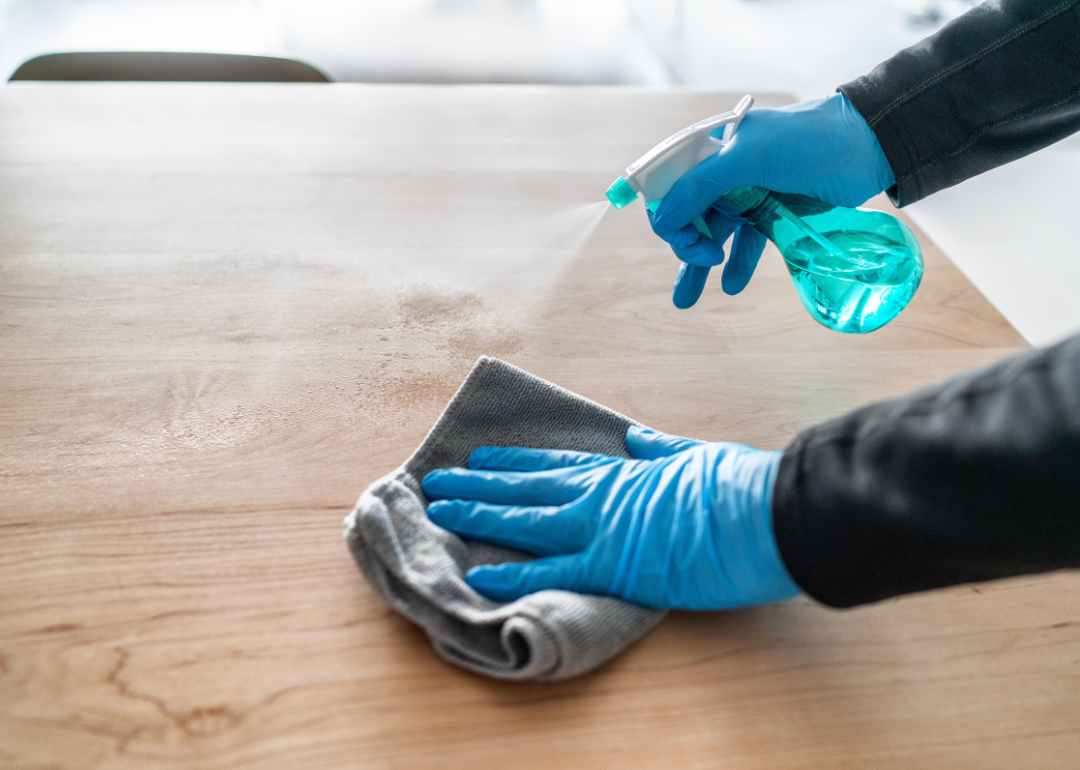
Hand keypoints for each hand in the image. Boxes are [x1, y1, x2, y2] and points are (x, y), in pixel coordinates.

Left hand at [421, 426, 800, 609]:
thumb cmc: (738, 484)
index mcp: (620, 472)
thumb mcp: (694, 456)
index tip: (480, 458)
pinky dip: (513, 575)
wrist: (766, 512)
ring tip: (439, 512)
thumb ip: (659, 450)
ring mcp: (601, 530)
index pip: (552, 465)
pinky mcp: (613, 568)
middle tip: (436, 482)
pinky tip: (478, 575)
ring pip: (524, 522)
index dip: (511, 462)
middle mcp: (599, 495)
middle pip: (524, 488)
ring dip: (478, 516)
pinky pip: (552, 572)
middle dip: (477, 485)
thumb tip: (637, 437)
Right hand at [650, 93, 895, 307]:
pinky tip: (732, 285)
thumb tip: (662, 220)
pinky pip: (745, 244)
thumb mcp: (749, 158)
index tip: (682, 238)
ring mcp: (748, 195)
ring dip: (698, 266)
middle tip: (704, 260)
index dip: (667, 214)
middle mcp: (724, 173)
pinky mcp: (772, 214)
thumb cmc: (808, 142)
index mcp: (712, 150)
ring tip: (687, 300)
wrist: (867, 147)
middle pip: (687, 215)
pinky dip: (736, 265)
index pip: (670, 186)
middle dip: (684, 244)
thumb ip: (701, 186)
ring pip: (712, 235)